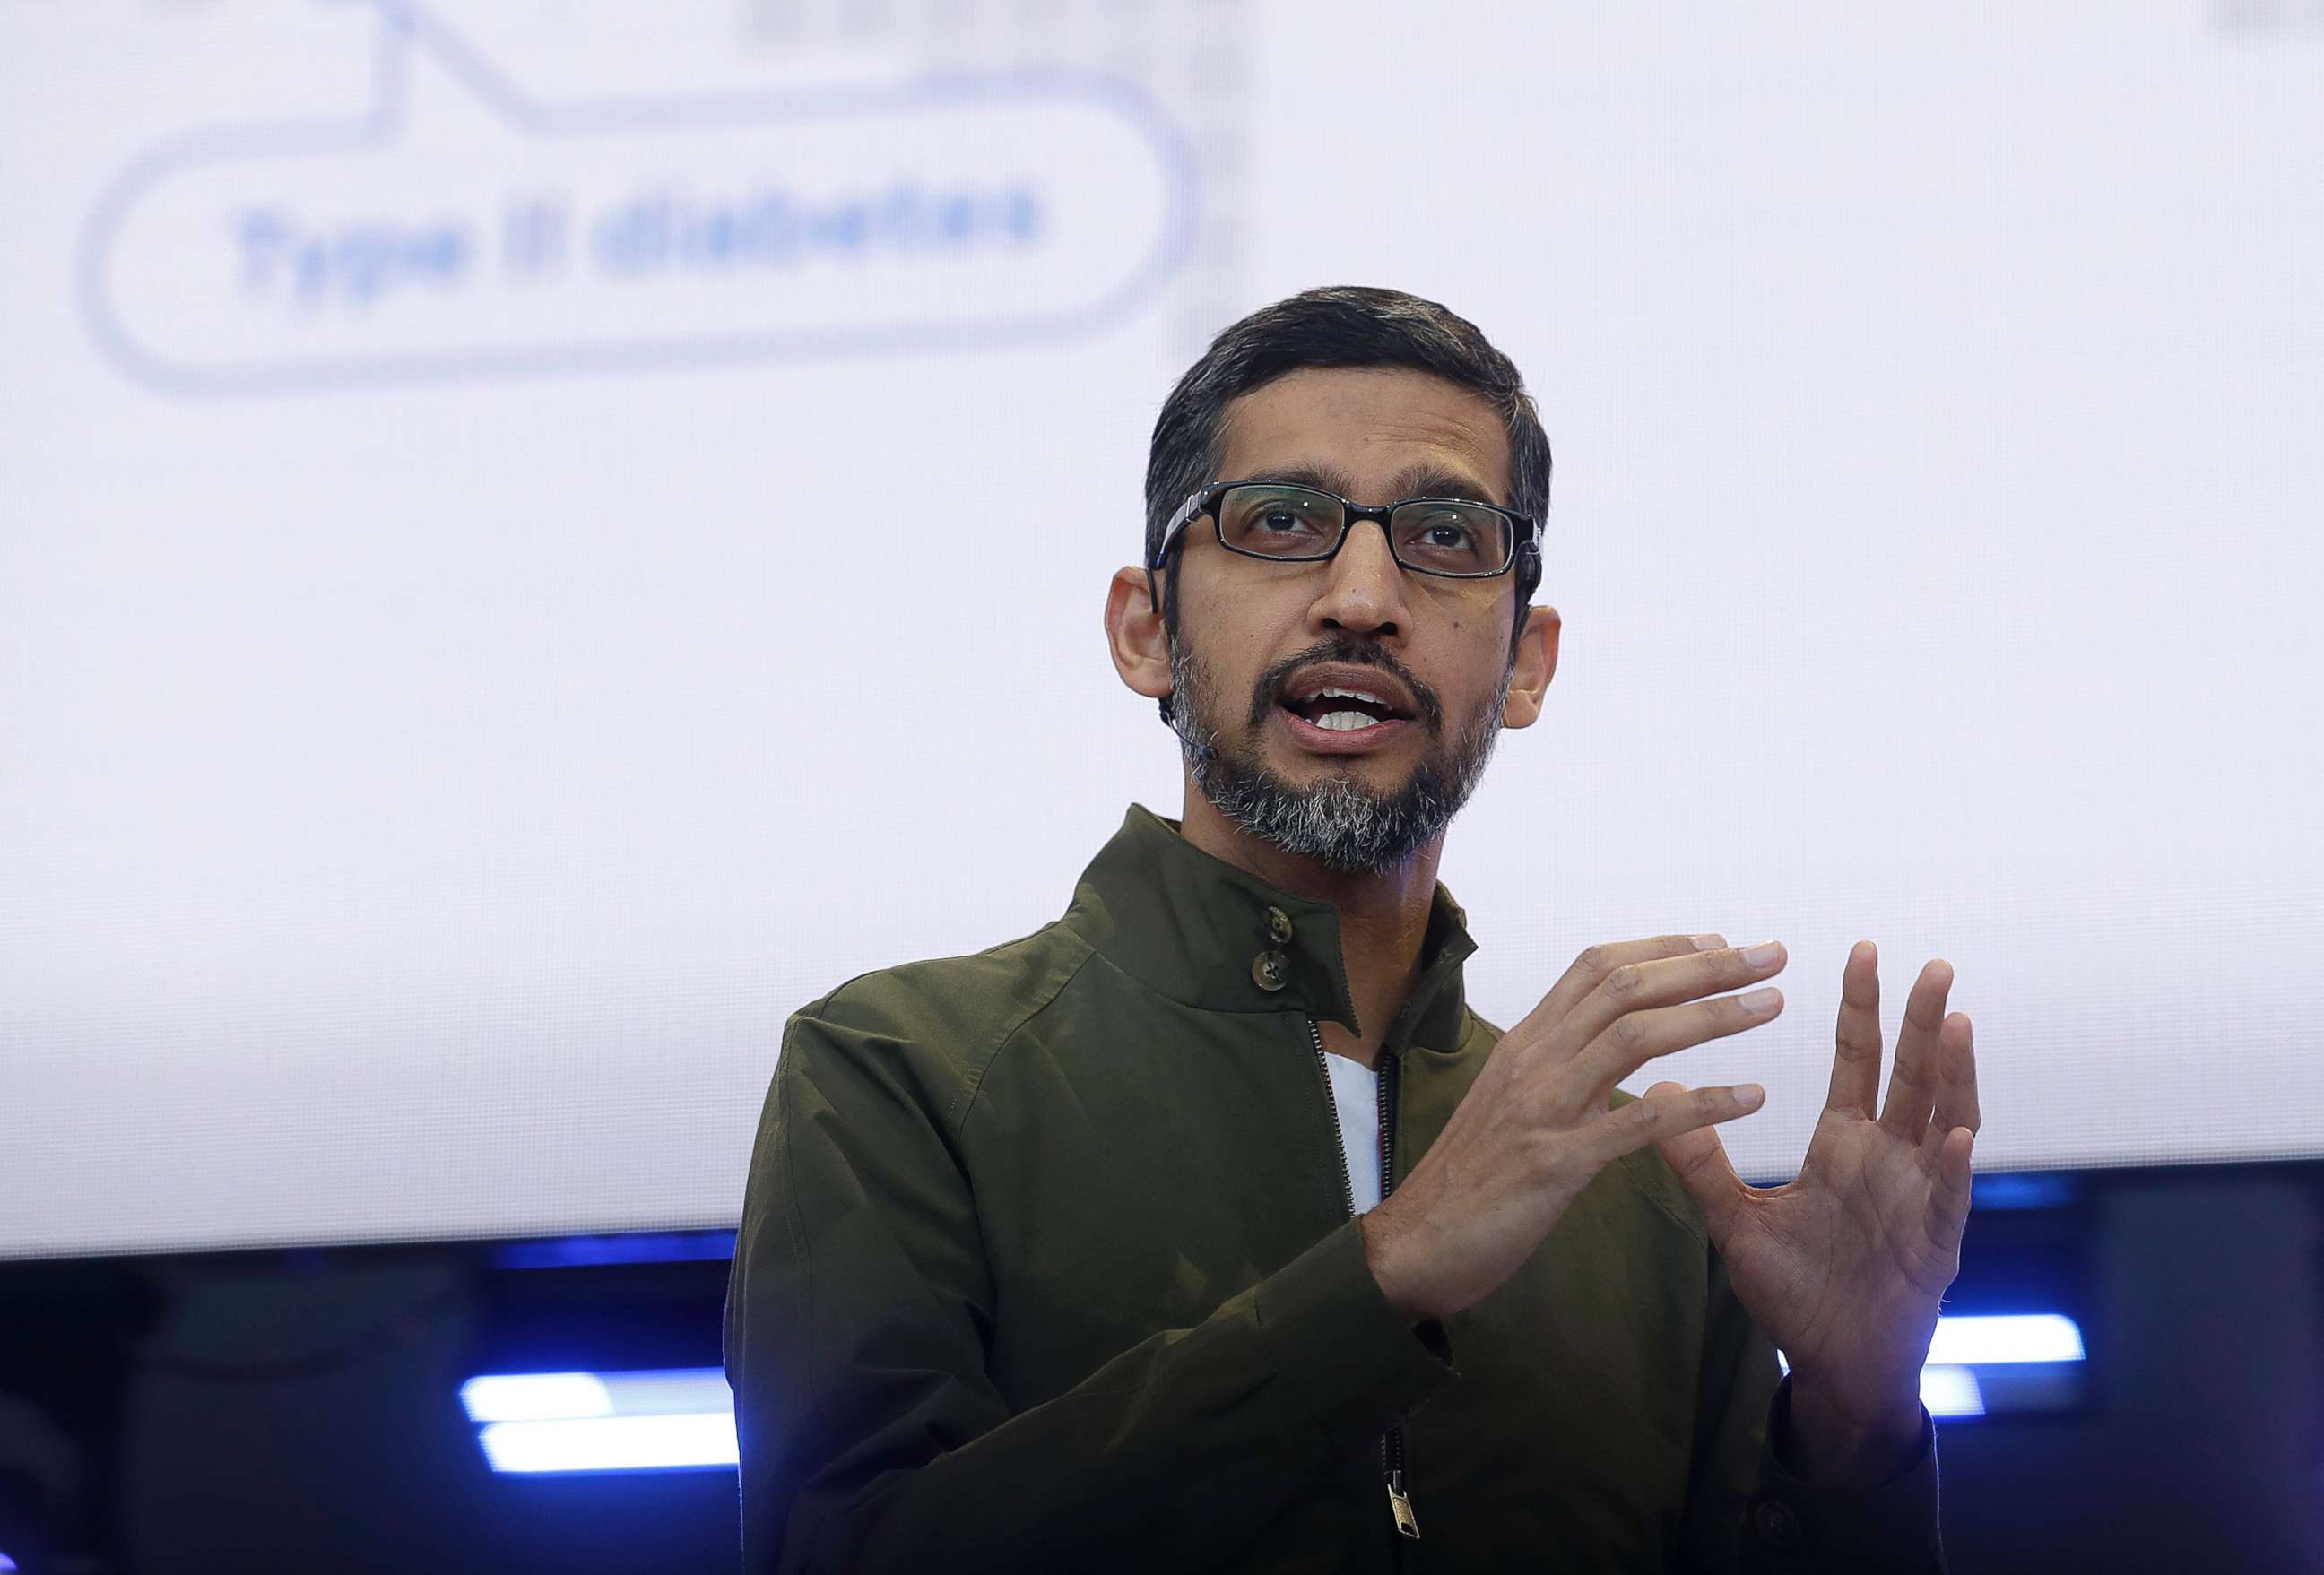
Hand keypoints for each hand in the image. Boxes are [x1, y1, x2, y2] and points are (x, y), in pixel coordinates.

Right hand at [1361, 933, 1787, 1323]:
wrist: (1414, 1244)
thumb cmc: (1469, 1178)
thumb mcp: (1508, 1102)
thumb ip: (1554, 1068)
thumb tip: (1603, 1041)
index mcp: (1524, 1043)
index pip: (1596, 966)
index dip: (1662, 947)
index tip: (1718, 943)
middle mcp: (1534, 1061)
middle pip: (1627, 987)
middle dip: (1706, 966)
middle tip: (1770, 954)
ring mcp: (1544, 1108)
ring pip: (1637, 1036)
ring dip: (1713, 1015)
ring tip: (1773, 1006)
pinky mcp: (1557, 1163)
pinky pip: (1643, 1121)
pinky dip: (1704, 1103)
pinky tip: (1752, 1099)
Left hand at [1647, 942, 1979, 1481]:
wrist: (1832, 1364)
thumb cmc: (1795, 1291)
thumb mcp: (1736, 1221)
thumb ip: (1701, 1162)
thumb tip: (1660, 1089)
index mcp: (1844, 1145)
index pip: (1856, 1062)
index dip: (1861, 1009)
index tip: (1862, 950)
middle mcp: (1888, 1160)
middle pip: (1910, 1077)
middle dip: (1922, 1021)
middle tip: (1934, 963)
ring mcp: (1918, 1198)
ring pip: (1943, 1122)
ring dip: (1953, 1074)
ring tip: (1958, 1021)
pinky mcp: (1933, 1245)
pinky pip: (1945, 1200)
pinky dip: (1950, 1165)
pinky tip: (1954, 1132)